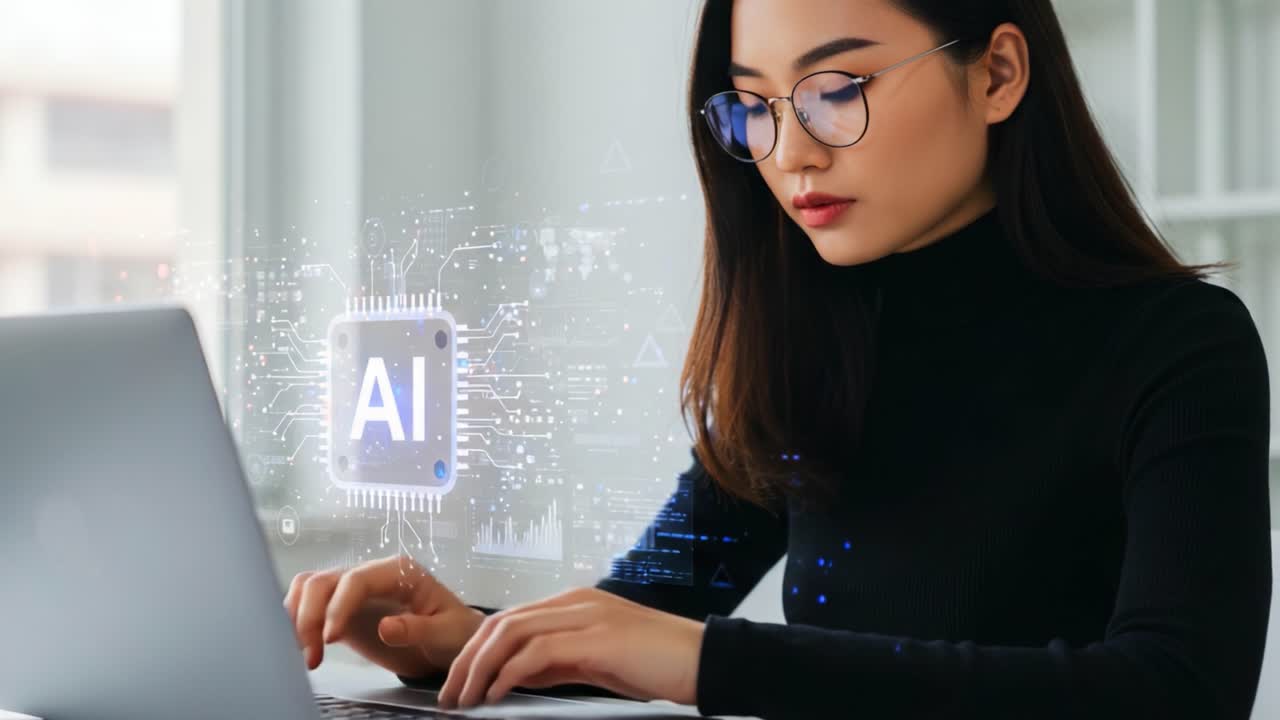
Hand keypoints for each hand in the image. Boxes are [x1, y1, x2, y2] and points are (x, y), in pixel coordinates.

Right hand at [284, 554, 484, 677]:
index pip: (356, 579)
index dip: (338, 606)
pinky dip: (298, 623)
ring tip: (306, 654)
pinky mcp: (343, 610)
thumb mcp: (447, 632)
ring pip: (308, 588)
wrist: (452, 640)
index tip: (330, 638)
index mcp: (399, 572)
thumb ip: (418, 629)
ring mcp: (354, 591)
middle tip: (312, 653)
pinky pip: (309, 605)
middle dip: (309, 615)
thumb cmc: (454, 631)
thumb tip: (386, 627)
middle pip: (323, 581)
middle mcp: (371, 575)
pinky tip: (303, 649)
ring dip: (297, 618)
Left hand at [436, 587, 704, 708]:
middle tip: (449, 693)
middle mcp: (575, 602)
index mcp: (575, 604)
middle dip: (467, 658)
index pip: (509, 620)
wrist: (704, 659)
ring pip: (511, 632)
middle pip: (501, 623)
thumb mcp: (598, 661)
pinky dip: (509, 673)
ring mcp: (585, 616)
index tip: (459, 680)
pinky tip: (496, 694)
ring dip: (480, 668)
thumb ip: (558, 661)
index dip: (477, 650)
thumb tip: (516, 675)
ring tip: (465, 698)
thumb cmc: (658, 663)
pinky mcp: (596, 638)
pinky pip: (537, 652)